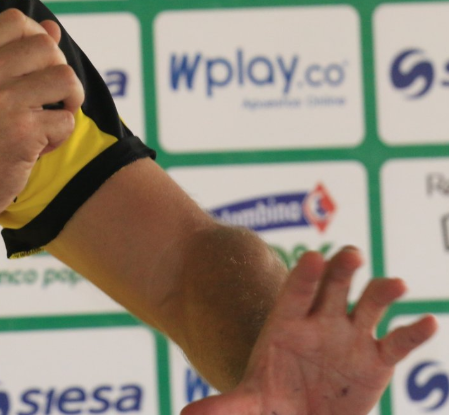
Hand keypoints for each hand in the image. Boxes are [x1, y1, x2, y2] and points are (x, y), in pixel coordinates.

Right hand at [0, 10, 83, 221]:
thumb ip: (8, 54)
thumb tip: (51, 28)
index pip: (13, 20)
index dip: (34, 34)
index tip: (34, 59)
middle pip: (46, 46)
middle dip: (56, 69)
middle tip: (44, 94)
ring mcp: (1, 103)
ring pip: (65, 77)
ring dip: (67, 100)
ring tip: (47, 116)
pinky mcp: (23, 132)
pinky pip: (66, 118)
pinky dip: (59, 134)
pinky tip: (38, 144)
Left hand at [182, 247, 437, 414]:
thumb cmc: (272, 403)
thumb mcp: (250, 404)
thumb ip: (226, 408)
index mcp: (287, 324)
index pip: (295, 292)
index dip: (304, 276)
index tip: (313, 258)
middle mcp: (322, 322)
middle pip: (334, 285)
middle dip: (342, 269)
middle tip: (351, 255)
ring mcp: (351, 336)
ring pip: (369, 304)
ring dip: (382, 291)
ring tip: (396, 284)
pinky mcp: (378, 359)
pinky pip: (398, 341)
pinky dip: (414, 331)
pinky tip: (429, 322)